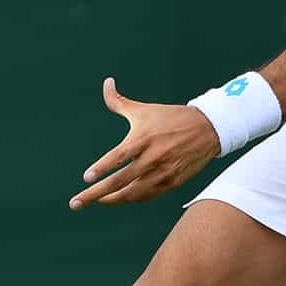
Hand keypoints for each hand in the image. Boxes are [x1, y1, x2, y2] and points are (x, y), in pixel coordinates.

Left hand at [70, 77, 220, 209]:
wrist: (209, 129)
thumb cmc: (171, 117)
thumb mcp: (144, 109)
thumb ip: (119, 101)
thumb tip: (106, 82)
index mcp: (144, 138)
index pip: (119, 156)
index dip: (102, 168)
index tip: (86, 177)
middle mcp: (153, 157)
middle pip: (120, 181)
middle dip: (96, 194)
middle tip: (76, 202)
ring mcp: (164, 172)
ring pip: (133, 194)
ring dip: (112, 200)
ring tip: (96, 201)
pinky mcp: (173, 182)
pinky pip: (148, 196)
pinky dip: (132, 198)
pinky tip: (119, 198)